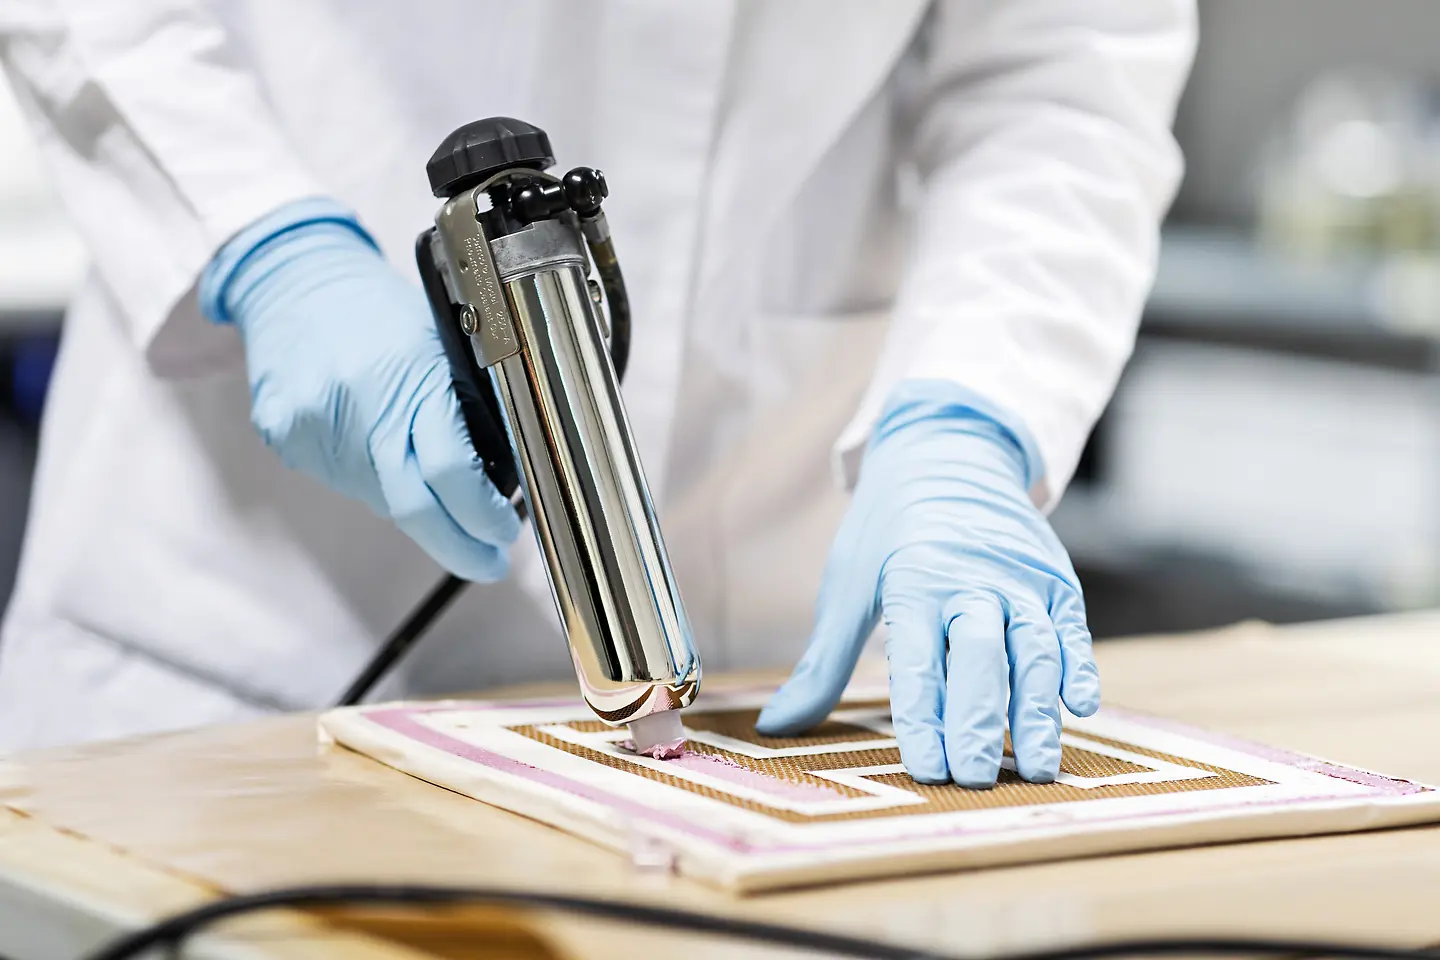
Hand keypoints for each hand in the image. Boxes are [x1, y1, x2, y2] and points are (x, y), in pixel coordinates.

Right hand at [201, 198, 519, 580]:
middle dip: (460, 546)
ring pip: (381, 500)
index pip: (453, 473)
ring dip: (417, 505)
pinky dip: (375, 479)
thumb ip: (468, 407)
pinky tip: (380, 447)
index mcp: (409, 379)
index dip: (484, 517)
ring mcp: (317, 429)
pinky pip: (346, 482)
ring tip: (431, 479)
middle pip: (414, 510)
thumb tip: (503, 475)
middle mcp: (358, 409)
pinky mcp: (287, 440)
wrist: (294, 277)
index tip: (504, 534)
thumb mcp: (442, 345)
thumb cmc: (378, 307)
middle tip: (488, 558)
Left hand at [756, 379, 1098, 786]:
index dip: (923, 718)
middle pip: (980, 655)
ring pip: (1035, 647)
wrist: (948, 453)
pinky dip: (1080, 665)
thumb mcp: (847, 584)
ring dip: (1037, 710)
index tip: (927, 771)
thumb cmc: (888, 530)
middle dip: (978, 720)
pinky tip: (1081, 707)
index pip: (918, 662)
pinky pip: (1073, 627)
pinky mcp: (1057, 578)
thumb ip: (822, 663)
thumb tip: (775, 726)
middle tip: (974, 777)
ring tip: (1035, 769)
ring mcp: (1021, 578)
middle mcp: (972, 579)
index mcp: (913, 582)